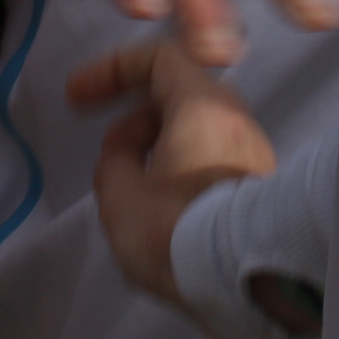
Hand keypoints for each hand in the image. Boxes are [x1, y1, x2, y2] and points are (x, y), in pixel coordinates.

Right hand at [70, 38, 277, 312]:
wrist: (250, 282)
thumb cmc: (179, 230)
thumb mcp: (120, 196)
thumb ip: (114, 160)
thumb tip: (127, 151)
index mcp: (202, 105)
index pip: (159, 56)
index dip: (112, 69)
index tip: (79, 96)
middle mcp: (237, 119)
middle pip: (178, 97)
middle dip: (135, 122)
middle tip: (110, 158)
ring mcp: (254, 154)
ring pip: (195, 135)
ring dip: (157, 152)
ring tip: (131, 198)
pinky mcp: (260, 188)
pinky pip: (211, 163)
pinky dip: (180, 173)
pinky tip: (163, 216)